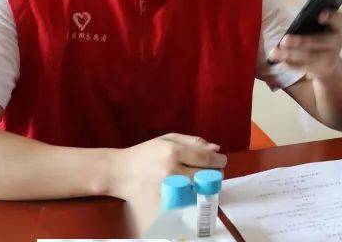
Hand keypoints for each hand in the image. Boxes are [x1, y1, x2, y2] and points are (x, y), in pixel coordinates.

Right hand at [108, 133, 226, 231]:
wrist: (120, 173)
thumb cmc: (145, 153)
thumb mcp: (168, 139)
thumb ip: (194, 142)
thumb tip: (216, 149)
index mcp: (173, 152)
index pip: (206, 159)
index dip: (219, 160)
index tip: (221, 161)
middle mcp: (172, 171)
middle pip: (206, 175)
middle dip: (213, 173)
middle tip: (211, 171)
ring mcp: (167, 189)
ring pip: (198, 189)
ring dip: (204, 185)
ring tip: (199, 179)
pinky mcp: (163, 202)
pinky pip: (187, 200)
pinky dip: (192, 195)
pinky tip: (188, 189)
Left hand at [268, 10, 341, 79]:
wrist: (329, 63)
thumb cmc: (319, 38)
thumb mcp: (319, 29)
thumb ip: (309, 23)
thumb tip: (291, 28)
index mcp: (336, 26)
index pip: (339, 18)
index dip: (331, 17)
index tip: (320, 16)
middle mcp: (337, 41)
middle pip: (321, 40)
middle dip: (302, 41)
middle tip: (284, 40)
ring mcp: (332, 57)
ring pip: (310, 56)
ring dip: (290, 54)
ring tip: (275, 53)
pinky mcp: (323, 70)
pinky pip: (304, 66)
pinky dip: (290, 63)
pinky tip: (279, 59)